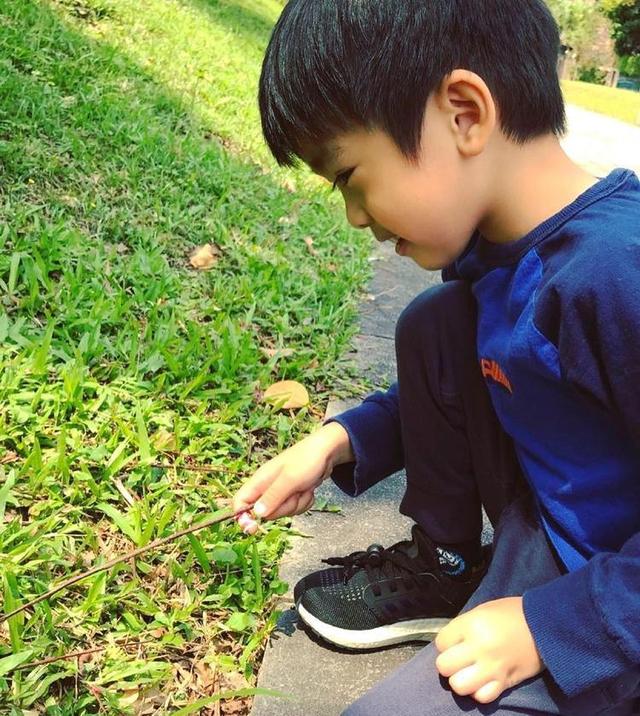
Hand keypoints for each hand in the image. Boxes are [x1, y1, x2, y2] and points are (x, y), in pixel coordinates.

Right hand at [232, 422, 353, 533]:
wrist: (326, 451)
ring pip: (283, 512)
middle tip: (293, 493)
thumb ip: (272, 497)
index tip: (253, 526)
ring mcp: (281, 491)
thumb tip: (256, 514)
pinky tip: (309, 489)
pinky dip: (305, 502)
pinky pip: (295, 509)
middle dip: (283, 508)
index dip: (242, 516)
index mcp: (260, 480)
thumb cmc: (306, 460)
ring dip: (297, 504)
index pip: (240, 502)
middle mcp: (267, 486)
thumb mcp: (289, 479)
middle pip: (265, 513)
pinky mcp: (293, 494)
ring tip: (303, 488)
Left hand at [434, 596, 544, 703]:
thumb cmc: (513, 613)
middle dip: (448, 662)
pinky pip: (482, 697)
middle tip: (459, 657)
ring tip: (467, 671)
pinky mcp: (505, 682)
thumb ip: (464, 627)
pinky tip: (482, 681)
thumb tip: (450, 643)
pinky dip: (478, 691)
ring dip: (460, 679)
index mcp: (472, 625)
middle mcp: (479, 648)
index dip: (446, 642)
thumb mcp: (483, 611)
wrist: (546, 625)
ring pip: (458, 685)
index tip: (455, 640)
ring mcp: (492, 668)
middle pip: (444, 666)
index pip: (441, 642)